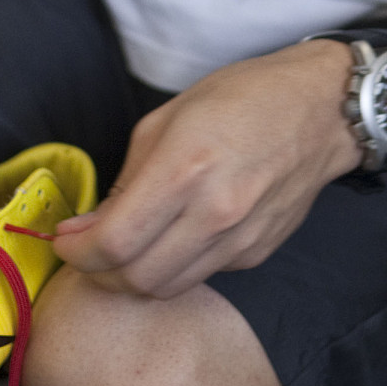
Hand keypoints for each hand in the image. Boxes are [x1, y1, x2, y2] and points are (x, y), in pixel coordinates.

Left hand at [53, 39, 358, 298]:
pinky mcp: (258, 253)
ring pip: (167, 288)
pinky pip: (201, 276)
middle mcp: (215, 213)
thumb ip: (127, 177)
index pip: (114, 243)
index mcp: (185, 169)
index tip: (64, 239)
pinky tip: (172, 238)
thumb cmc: (241, 97)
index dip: (76, 252)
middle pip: (136, 279)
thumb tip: (91, 226)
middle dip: (98, 272)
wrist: (322, 109)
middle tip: (88, 249)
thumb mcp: (167, 118)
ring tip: (124, 249)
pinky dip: (174, 267)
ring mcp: (241, 240)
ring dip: (133, 277)